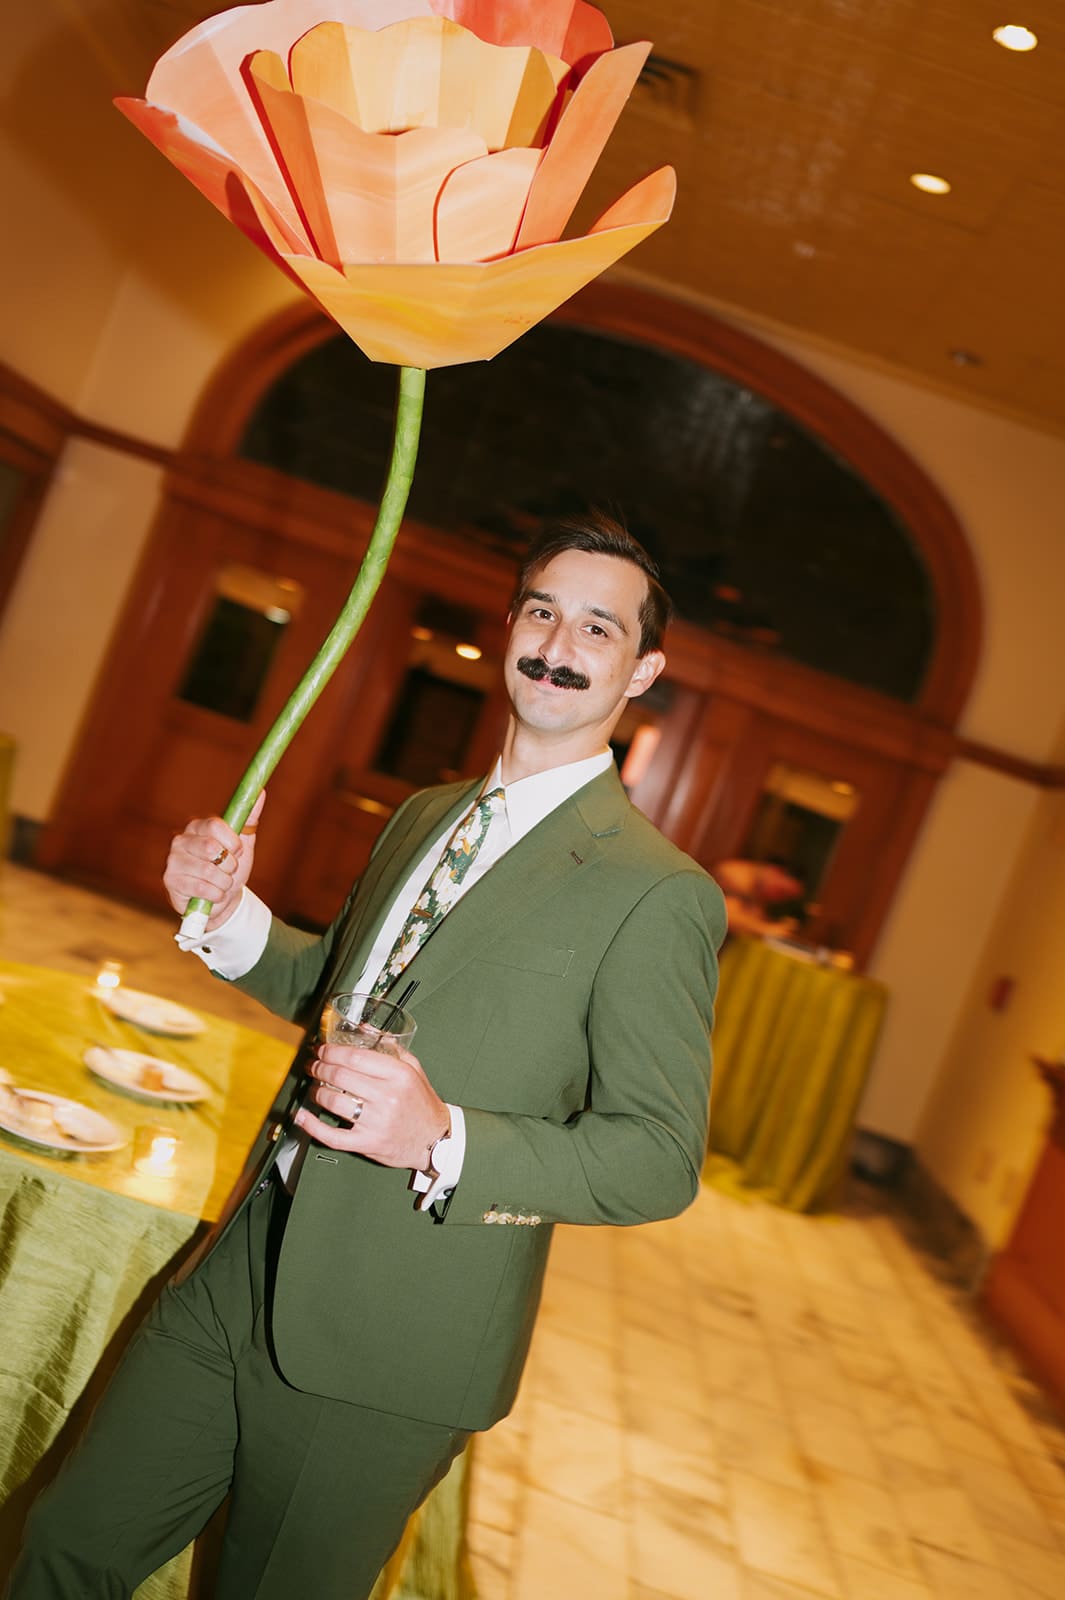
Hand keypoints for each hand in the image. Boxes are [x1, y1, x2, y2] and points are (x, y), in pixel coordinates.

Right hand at [163, 790, 265, 929]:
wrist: (222, 901)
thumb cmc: (230, 869)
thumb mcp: (243, 844)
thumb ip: (248, 819)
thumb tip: (260, 792)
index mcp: (197, 827)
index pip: (214, 825)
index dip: (231, 841)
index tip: (238, 850)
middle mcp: (181, 840)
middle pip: (211, 847)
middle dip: (229, 864)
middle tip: (228, 870)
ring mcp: (172, 860)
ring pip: (208, 870)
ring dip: (224, 882)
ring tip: (221, 883)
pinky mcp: (170, 881)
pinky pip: (201, 888)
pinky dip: (215, 894)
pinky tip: (212, 894)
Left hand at [296, 1042, 449, 1170]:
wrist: (435, 1139)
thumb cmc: (422, 1103)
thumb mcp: (414, 1069)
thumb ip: (390, 1047)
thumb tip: (365, 1030)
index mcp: (398, 1075)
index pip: (355, 1056)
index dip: (331, 1051)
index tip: (322, 1049)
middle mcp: (387, 1097)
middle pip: (340, 1076)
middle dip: (320, 1067)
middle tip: (313, 1065)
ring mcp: (376, 1122)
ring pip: (333, 1102)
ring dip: (317, 1091)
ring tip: (314, 1087)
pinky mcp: (367, 1142)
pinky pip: (333, 1135)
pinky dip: (313, 1126)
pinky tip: (303, 1117)